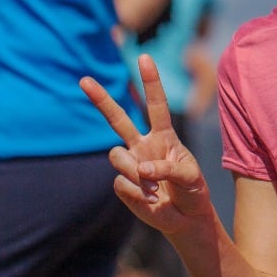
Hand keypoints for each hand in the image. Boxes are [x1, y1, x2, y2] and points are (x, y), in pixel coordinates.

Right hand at [81, 54, 211, 235]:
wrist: (186, 219)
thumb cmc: (192, 191)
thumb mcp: (190, 177)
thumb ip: (168, 169)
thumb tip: (141, 169)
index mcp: (164, 136)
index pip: (156, 104)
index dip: (150, 82)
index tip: (144, 57)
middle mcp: (143, 145)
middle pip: (117, 119)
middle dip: (100, 99)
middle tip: (83, 80)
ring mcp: (131, 164)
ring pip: (117, 156)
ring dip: (134, 172)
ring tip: (154, 189)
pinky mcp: (123, 184)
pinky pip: (121, 182)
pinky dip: (137, 193)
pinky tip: (150, 199)